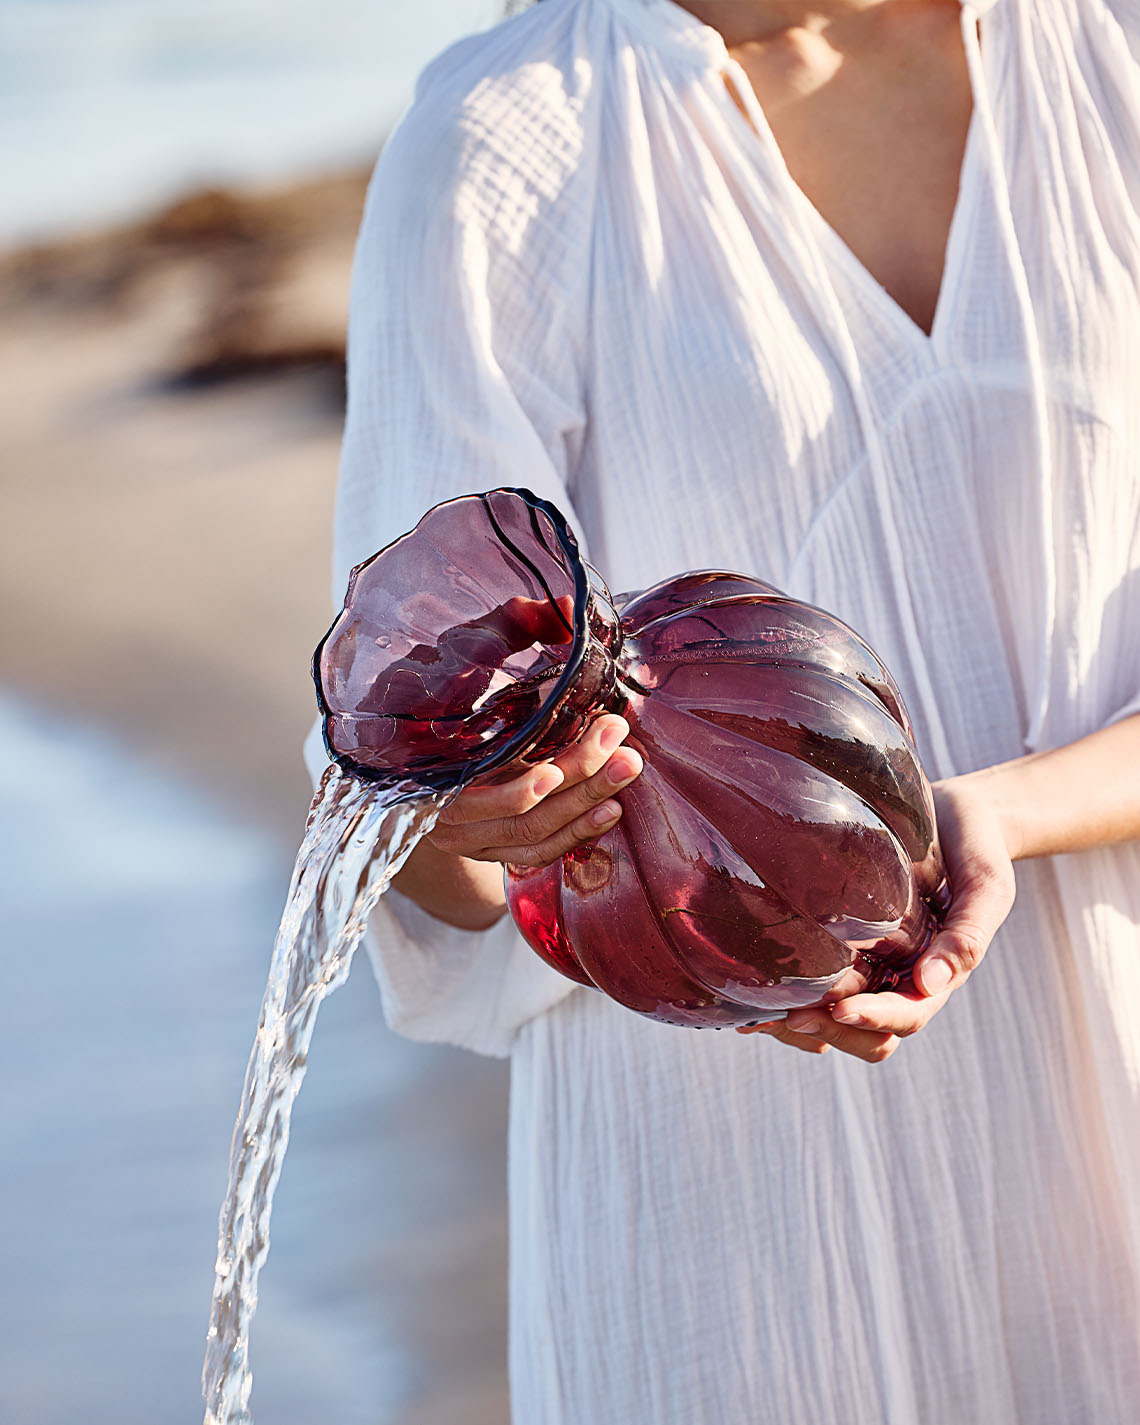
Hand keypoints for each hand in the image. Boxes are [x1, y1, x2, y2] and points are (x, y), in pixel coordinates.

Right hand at [427, 712, 642, 867]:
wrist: (428, 788)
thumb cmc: (453, 735)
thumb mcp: (464, 711)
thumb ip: (501, 699)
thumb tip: (558, 674)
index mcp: (435, 780)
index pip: (485, 786)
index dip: (523, 783)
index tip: (560, 764)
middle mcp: (451, 820)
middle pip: (523, 812)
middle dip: (578, 778)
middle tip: (620, 750)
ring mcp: (474, 842)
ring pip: (536, 833)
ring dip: (587, 803)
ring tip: (624, 772)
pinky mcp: (497, 854)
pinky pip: (540, 852)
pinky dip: (579, 832)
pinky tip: (611, 810)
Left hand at [737, 775, 1016, 1061]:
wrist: (956, 814)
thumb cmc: (976, 849)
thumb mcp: (987, 887)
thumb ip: (967, 936)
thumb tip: (928, 985)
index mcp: (936, 974)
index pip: (905, 1015)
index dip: (873, 1018)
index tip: (839, 1008)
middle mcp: (897, 977)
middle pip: (864, 1032)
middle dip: (829, 1029)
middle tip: (786, 1017)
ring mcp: (868, 962)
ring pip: (833, 1016)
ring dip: (802, 1021)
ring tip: (760, 1011)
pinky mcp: (840, 940)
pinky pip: (814, 981)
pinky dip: (789, 992)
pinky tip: (753, 985)